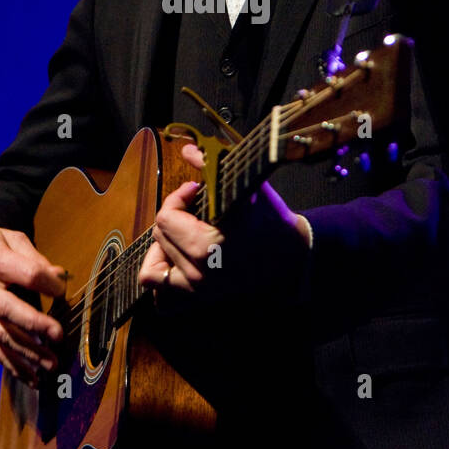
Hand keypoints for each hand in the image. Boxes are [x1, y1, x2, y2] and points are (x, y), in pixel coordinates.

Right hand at [0, 226, 65, 386]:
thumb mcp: (8, 237)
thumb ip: (34, 257)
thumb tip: (60, 277)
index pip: (25, 274)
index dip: (48, 283)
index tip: (61, 290)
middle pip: (7, 310)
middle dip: (34, 325)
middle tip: (58, 335)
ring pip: (0, 336)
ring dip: (27, 353)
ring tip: (51, 364)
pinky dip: (12, 366)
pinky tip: (32, 379)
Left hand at [138, 143, 311, 302]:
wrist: (293, 255)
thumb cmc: (271, 219)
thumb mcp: (245, 187)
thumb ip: (211, 167)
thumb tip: (187, 150)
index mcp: (205, 247)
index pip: (166, 217)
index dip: (179, 197)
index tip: (197, 190)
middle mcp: (198, 272)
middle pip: (160, 236)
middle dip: (174, 216)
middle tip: (196, 208)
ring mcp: (198, 290)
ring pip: (155, 263)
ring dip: (165, 243)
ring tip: (184, 232)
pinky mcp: (201, 298)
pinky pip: (161, 292)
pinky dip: (162, 274)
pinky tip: (175, 258)